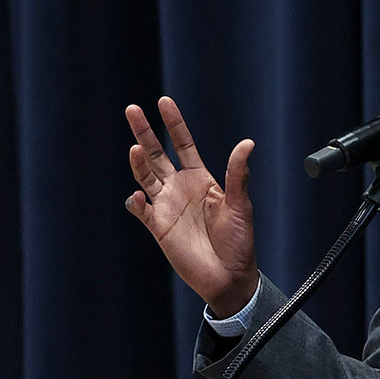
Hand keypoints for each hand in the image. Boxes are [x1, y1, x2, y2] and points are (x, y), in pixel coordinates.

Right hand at [125, 97, 257, 314]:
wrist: (230, 276)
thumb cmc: (239, 242)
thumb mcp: (240, 205)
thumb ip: (238, 175)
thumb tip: (247, 143)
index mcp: (201, 179)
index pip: (183, 144)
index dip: (174, 124)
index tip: (164, 102)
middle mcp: (180, 188)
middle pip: (157, 154)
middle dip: (145, 132)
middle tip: (132, 109)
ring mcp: (166, 206)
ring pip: (145, 177)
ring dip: (138, 162)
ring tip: (135, 148)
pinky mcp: (157, 226)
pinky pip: (140, 209)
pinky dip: (136, 201)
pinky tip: (138, 196)